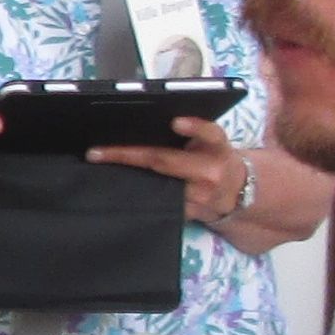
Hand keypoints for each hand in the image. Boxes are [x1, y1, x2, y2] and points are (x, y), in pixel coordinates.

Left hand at [88, 112, 252, 226]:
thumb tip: (150, 120)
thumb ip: (193, 132)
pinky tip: (113, 185)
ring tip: (98, 160)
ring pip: (156, 184)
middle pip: (165, 161)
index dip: (195, 128)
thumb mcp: (214, 142)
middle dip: (128, 154)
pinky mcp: (190, 214)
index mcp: (218, 147)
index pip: (210, 134)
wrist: (238, 193)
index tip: (175, 122)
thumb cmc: (216, 158)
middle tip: (96, 150)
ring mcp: (200, 197)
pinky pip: (158, 203)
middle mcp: (211, 171)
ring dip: (125, 173)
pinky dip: (135, 192)